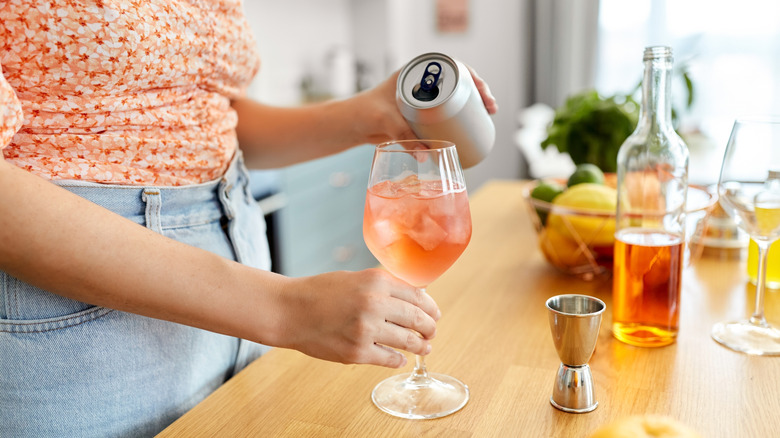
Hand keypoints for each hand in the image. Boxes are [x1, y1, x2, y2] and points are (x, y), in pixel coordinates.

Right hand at [277, 269, 439, 367]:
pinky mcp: (357, 352)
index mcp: (376, 281)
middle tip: (432, 332)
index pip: (418, 296)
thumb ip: (383, 286)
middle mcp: (374, 304)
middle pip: (417, 319)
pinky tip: (400, 358)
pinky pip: (389, 358)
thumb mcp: (355, 278)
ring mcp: (366, 330)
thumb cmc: (320, 292)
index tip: (435, 314)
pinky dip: (398, 359)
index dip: (431, 307)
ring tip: (425, 348)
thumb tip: (415, 295)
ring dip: (420, 346)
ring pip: (408, 341)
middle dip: (430, 328)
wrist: (289, 310)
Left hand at [355, 63, 497, 145]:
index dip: (473, 78)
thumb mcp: (385, 121)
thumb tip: (424, 156)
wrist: (352, 124)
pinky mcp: (421, 114)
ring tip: (488, 118)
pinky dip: (461, 115)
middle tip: (491, 109)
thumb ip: (403, 137)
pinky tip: (475, 123)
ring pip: (454, 98)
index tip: (483, 94)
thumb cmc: (365, 113)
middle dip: (479, 93)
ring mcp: (422, 98)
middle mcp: (422, 82)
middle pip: (458, 83)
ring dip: (473, 105)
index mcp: (415, 73)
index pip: (451, 68)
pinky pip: (446, 112)